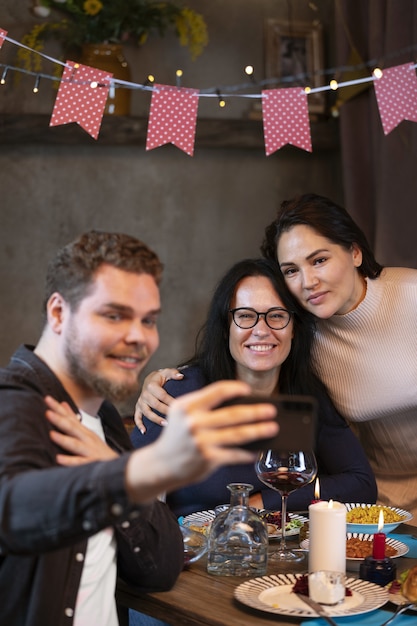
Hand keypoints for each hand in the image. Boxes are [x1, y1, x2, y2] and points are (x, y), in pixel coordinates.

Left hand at [44, 395, 117, 464]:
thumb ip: (73, 419)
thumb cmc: (98, 449)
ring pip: (76, 445)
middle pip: (72, 428)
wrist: (119, 465)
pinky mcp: (92, 463)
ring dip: (64, 440)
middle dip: (60, 420)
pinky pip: (80, 463)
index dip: (58, 408)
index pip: (69, 417)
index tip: (47, 399)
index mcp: (83, 431)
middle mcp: (86, 438)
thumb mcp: (86, 432)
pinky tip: (59, 459)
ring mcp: (89, 451)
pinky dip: (70, 461)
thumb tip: (62, 403)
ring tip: (52, 435)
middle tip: (47, 413)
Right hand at [126, 380, 278, 502]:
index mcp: (187, 406)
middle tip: (271, 410)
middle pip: (232, 414)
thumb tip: (238, 403)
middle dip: (256, 412)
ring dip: (258, 431)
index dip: (235, 388)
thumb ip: (203, 405)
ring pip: (237, 435)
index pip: (217, 391)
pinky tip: (257, 450)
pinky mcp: (208, 459)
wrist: (161, 464)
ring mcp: (201, 442)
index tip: (248, 390)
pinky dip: (248, 453)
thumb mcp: (181, 413)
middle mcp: (193, 422)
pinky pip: (234, 454)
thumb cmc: (176, 436)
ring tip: (272, 428)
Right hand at [134, 367, 182, 432]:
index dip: (171, 401)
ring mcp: (141, 402)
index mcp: (151, 385)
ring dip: (156, 419)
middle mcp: (144, 394)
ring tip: (166, 424)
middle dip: (165, 411)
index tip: (179, 406)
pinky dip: (139, 424)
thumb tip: (181, 376)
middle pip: (155, 405)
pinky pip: (137, 417)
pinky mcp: (138, 408)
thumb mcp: (167, 372)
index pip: (162, 395)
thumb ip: (173, 373)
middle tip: (175, 417)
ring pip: (147, 412)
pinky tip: (144, 431)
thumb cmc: (161, 377)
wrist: (150, 380)